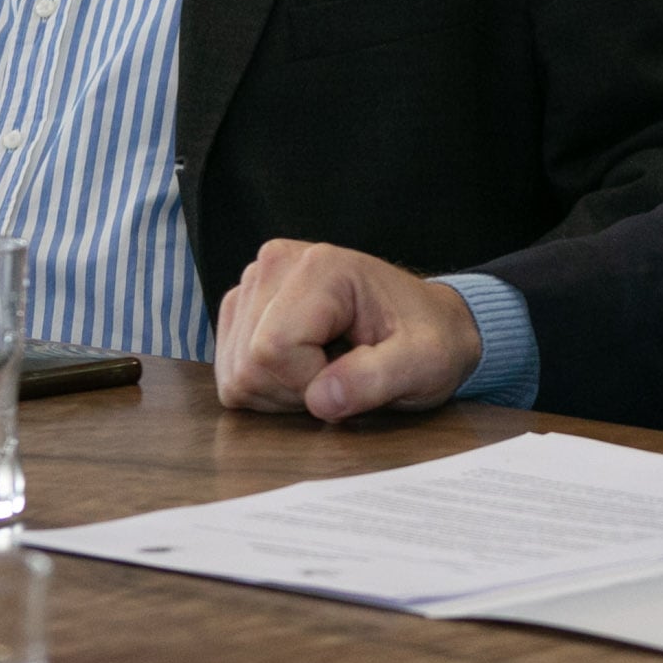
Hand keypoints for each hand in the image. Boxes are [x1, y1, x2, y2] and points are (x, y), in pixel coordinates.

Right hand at [213, 239, 481, 420]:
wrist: (428, 324)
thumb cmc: (430, 340)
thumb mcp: (425, 364)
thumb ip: (377, 379)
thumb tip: (321, 399)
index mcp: (320, 266)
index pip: (272, 350)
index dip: (308, 384)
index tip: (352, 377)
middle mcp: (276, 263)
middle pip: (248, 365)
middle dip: (295, 392)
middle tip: (343, 377)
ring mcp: (254, 283)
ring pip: (235, 374)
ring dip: (281, 392)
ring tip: (328, 371)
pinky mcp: (243, 307)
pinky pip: (231, 373)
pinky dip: (268, 387)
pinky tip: (306, 369)